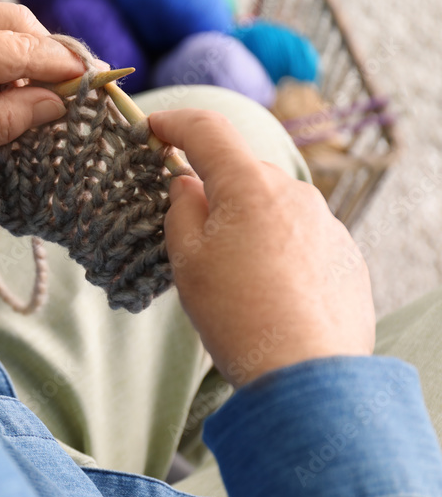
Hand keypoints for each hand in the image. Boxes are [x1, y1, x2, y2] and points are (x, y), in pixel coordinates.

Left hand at [0, 3, 83, 218]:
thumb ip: (3, 119)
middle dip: (45, 50)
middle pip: (10, 22)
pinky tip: (4, 94)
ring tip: (42, 96)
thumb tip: (56, 104)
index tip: (96, 83)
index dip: (62, 64)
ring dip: (21, 54)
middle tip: (72, 88)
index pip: (20, 46)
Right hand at [150, 109, 374, 386]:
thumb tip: (188, 184)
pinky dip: (276, 251)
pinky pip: (299, 237)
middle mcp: (294, 192)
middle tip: (191, 236)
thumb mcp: (187, 260)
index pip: (207, 130)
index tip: (152, 128)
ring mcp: (325, 223)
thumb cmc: (237, 315)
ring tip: (233, 280)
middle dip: (213, 192)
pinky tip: (267, 293)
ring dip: (247, 225)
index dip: (174, 123)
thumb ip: (181, 209)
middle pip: (241, 174)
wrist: (305, 373)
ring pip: (272, 207)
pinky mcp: (344, 255)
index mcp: (249, 185)